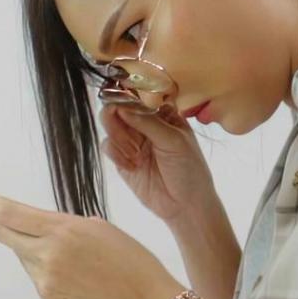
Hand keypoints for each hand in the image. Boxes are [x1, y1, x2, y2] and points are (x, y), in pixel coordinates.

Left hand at [0, 185, 183, 298]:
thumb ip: (62, 226)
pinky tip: (74, 274)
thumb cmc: (133, 265)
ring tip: (66, 252)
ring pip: (23, 256)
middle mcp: (48, 255)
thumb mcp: (99, 229)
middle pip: (2, 232)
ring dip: (28, 246)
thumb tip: (37, 228)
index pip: (10, 213)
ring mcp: (45, 281)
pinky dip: (45, 269)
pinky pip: (37, 277)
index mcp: (63, 230)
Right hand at [99, 104, 218, 226]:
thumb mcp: (174, 141)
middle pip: (120, 107)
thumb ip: (147, 123)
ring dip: (117, 135)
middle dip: (117, 114)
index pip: (141, 96)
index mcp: (163, 114)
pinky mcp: (122, 159)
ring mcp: (132, 140)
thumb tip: (121, 107)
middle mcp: (145, 124)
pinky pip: (108, 146)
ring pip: (111, 125)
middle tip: (118, 121)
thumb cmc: (189, 169)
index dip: (128, 93)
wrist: (185, 205)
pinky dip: (116, 153)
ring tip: (132, 151)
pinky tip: (131, 165)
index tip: (118, 93)